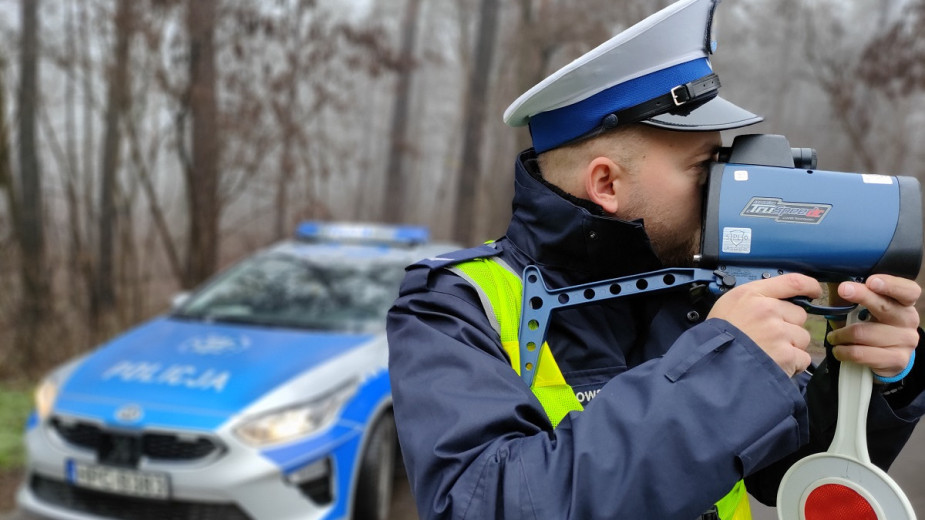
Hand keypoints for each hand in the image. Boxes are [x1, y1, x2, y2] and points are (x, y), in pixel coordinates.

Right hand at [708, 274, 822, 376]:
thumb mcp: (729, 305)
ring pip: (802, 337)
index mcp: (752, 295)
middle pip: (799, 314)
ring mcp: (778, 333)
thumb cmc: (717, 336)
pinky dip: (792, 364)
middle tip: (769, 336)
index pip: (792, 282)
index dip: (809, 286)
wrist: (711, 365)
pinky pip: (802, 358)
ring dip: (791, 346)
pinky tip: (773, 363)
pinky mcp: (786, 355)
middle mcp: (767, 310)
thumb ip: (755, 299)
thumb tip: (779, 300)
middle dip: (790, 326)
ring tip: (768, 352)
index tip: (814, 292)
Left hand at [825, 275, 920, 377]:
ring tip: (833, 336)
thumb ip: (851, 291)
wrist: (880, 357)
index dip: (890, 285)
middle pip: (884, 307)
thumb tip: (832, 273)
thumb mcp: (859, 306)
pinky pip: (862, 354)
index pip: (907, 290)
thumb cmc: (868, 325)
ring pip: (864, 333)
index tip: (871, 281)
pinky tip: (839, 350)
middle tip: (842, 290)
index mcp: (903, 302)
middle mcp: (909, 319)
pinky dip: (844, 351)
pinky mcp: (898, 360)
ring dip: (841, 334)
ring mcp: (906, 341)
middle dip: (861, 296)